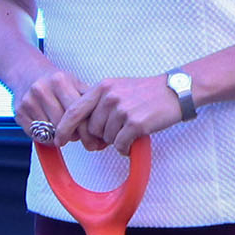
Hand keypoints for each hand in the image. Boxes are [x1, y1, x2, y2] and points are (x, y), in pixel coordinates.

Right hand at [11, 67, 90, 140]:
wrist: (27, 73)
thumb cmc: (54, 82)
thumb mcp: (74, 83)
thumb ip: (88, 99)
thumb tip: (104, 122)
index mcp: (60, 81)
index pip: (76, 112)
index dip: (85, 128)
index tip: (90, 137)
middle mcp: (42, 89)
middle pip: (62, 123)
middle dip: (72, 134)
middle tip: (77, 136)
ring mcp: (28, 101)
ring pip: (49, 131)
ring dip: (58, 137)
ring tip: (63, 131)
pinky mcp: (19, 112)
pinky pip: (36, 134)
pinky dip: (45, 137)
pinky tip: (49, 131)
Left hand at [52, 75, 186, 151]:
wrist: (175, 91)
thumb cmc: (145, 92)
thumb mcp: (117, 87)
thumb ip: (98, 102)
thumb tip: (83, 126)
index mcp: (102, 88)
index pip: (74, 110)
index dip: (64, 128)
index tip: (59, 140)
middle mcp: (109, 97)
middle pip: (92, 129)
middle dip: (101, 135)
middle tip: (117, 131)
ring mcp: (122, 110)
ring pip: (107, 138)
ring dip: (117, 140)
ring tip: (130, 129)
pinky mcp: (135, 123)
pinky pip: (120, 144)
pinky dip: (125, 147)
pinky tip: (134, 140)